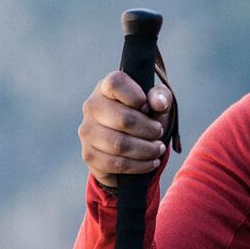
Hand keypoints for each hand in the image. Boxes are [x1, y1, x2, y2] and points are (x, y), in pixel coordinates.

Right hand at [79, 71, 172, 187]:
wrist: (130, 151)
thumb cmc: (145, 120)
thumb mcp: (158, 106)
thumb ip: (162, 98)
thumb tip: (158, 103)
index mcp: (106, 88)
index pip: (116, 83)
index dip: (136, 96)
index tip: (147, 107)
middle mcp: (92, 107)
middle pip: (124, 119)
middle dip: (149, 129)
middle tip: (159, 133)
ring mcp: (87, 132)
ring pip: (121, 144)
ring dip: (147, 149)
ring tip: (158, 149)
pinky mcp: (90, 155)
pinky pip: (117, 164)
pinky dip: (140, 165)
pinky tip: (151, 162)